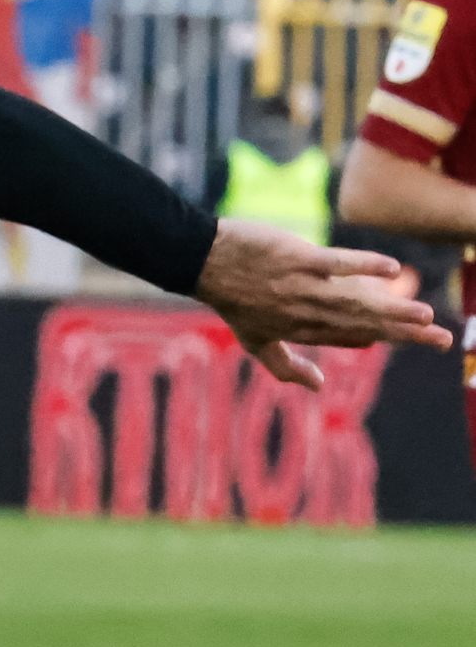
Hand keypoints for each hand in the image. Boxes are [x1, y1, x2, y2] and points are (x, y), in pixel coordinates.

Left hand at [196, 218, 450, 389]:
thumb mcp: (254, 342)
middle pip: (363, 324)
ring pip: (356, 300)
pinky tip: (393, 270)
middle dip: (405, 334)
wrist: (203, 262)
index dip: (385, 340)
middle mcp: (307, 312)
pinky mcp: (299, 259)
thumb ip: (287, 366)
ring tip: (425, 317)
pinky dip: (364, 265)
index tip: (420, 338)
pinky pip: (336, 262)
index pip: (352, 338)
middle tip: (443, 340)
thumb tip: (318, 388)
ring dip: (392, 308)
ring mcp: (304, 285)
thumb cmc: (233, 301)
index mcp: (302, 330)